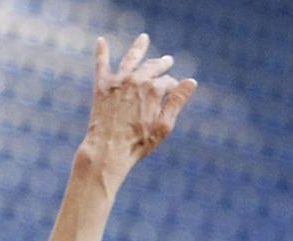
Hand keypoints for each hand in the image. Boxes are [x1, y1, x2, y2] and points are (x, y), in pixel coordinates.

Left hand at [83, 34, 195, 184]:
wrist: (108, 150)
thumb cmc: (138, 143)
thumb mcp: (164, 125)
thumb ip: (177, 101)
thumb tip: (191, 81)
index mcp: (155, 89)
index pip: (168, 82)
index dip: (172, 88)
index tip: (172, 95)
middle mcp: (137, 80)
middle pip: (152, 66)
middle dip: (162, 64)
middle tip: (167, 61)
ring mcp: (119, 82)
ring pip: (131, 59)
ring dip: (139, 48)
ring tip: (144, 39)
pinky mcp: (102, 86)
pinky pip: (101, 64)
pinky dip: (102, 52)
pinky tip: (101, 41)